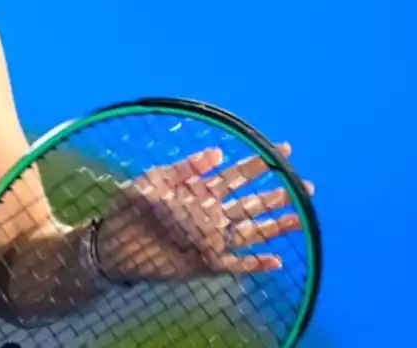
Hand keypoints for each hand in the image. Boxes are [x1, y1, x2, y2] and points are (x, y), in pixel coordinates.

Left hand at [94, 143, 313, 282]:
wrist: (112, 244)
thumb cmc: (128, 209)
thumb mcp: (154, 181)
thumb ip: (185, 168)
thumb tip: (218, 152)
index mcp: (199, 191)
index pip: (235, 175)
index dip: (259, 163)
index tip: (283, 151)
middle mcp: (211, 215)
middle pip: (251, 203)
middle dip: (277, 194)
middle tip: (304, 184)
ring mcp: (211, 240)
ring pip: (251, 231)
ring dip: (276, 225)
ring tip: (301, 217)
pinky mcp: (207, 263)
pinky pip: (237, 265)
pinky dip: (256, 265)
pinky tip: (277, 261)